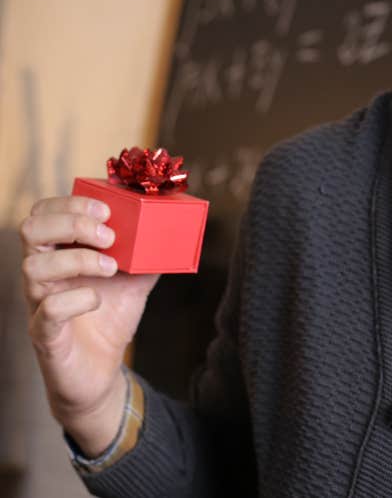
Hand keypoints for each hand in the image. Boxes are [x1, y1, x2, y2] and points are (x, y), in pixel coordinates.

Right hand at [20, 195, 159, 456]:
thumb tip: (177, 227)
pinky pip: (47, 311)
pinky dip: (76, 299)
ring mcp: (38, 303)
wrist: (102, 371)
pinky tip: (98, 299)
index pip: (44, 212)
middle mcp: (42, 274)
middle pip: (31, 229)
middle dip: (72, 223)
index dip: (70, 203)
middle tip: (109, 234)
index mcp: (60, 252)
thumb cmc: (111, 316)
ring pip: (33, 267)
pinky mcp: (44, 334)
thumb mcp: (136, 277)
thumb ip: (150, 251)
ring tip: (111, 265)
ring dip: (78, 259)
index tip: (107, 210)